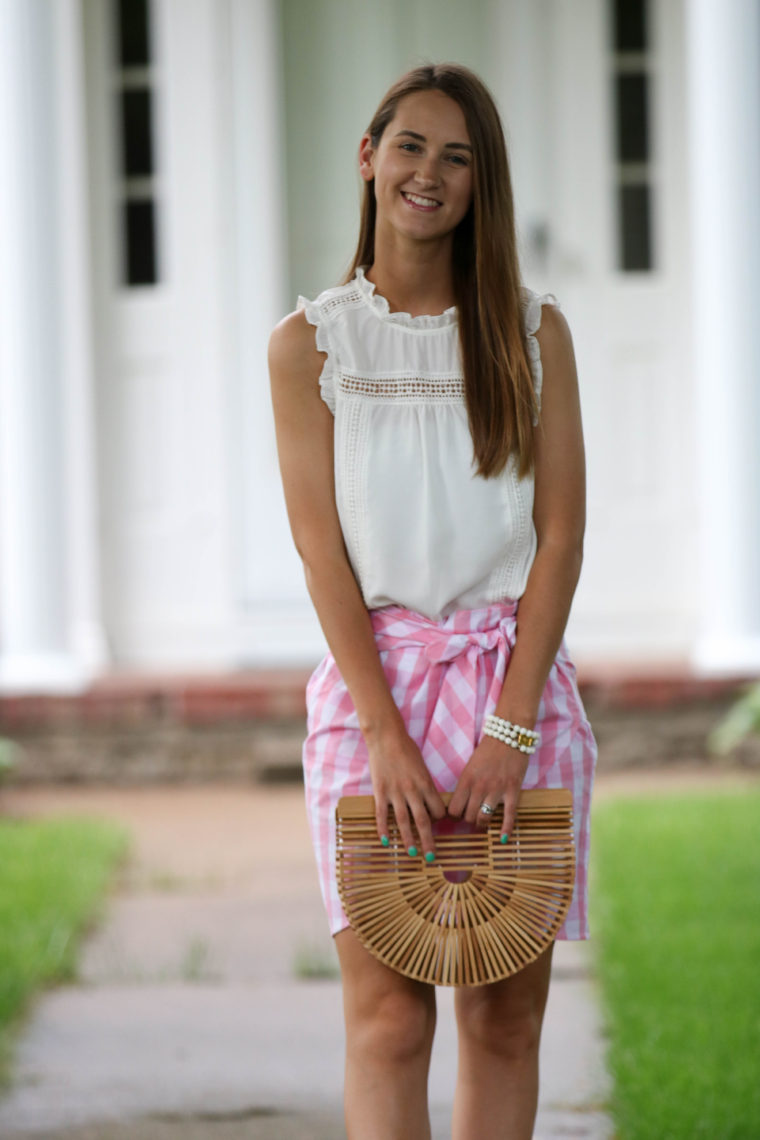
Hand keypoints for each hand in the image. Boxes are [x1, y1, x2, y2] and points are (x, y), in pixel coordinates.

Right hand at [366, 725, 446, 859]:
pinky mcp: (380, 791)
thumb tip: (429, 800)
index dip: (439, 819)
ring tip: (412, 853)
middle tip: (431, 857)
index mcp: (426, 783)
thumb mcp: (421, 766)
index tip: (437, 824)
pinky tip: (386, 841)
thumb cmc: (406, 748)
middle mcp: (413, 791)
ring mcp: (395, 792)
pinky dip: (384, 829)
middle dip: (428, 841)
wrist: (386, 736)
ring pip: (404, 822)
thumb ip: (425, 784)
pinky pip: (383, 814)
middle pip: (423, 821)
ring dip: (408, 839)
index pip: (438, 810)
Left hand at [447, 735, 528, 837]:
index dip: (454, 816)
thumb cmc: (488, 751)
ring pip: (484, 818)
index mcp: (466, 780)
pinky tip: (503, 838)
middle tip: (471, 818)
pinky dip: (506, 829)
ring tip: (483, 821)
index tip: (457, 815)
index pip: (454, 809)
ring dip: (482, 823)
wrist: (509, 736)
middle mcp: (479, 787)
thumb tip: (460, 803)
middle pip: (468, 816)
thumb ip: (466, 785)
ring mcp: (496, 790)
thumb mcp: (470, 766)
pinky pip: (509, 815)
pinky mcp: (512, 791)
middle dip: (468, 820)